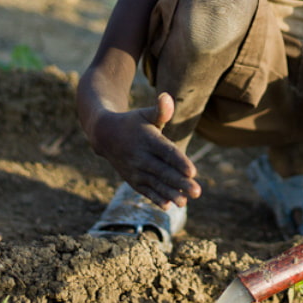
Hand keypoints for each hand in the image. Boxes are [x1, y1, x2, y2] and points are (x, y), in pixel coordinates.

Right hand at [88, 93, 200, 208]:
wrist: (105, 135)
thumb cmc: (133, 123)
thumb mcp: (145, 114)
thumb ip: (160, 110)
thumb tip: (167, 97)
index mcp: (148, 140)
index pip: (166, 152)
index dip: (179, 162)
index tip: (193, 172)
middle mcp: (141, 157)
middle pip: (163, 171)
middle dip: (180, 183)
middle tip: (197, 192)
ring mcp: (136, 170)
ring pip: (155, 184)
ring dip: (170, 194)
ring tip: (185, 202)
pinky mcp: (133, 180)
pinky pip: (145, 191)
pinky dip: (156, 198)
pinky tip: (169, 206)